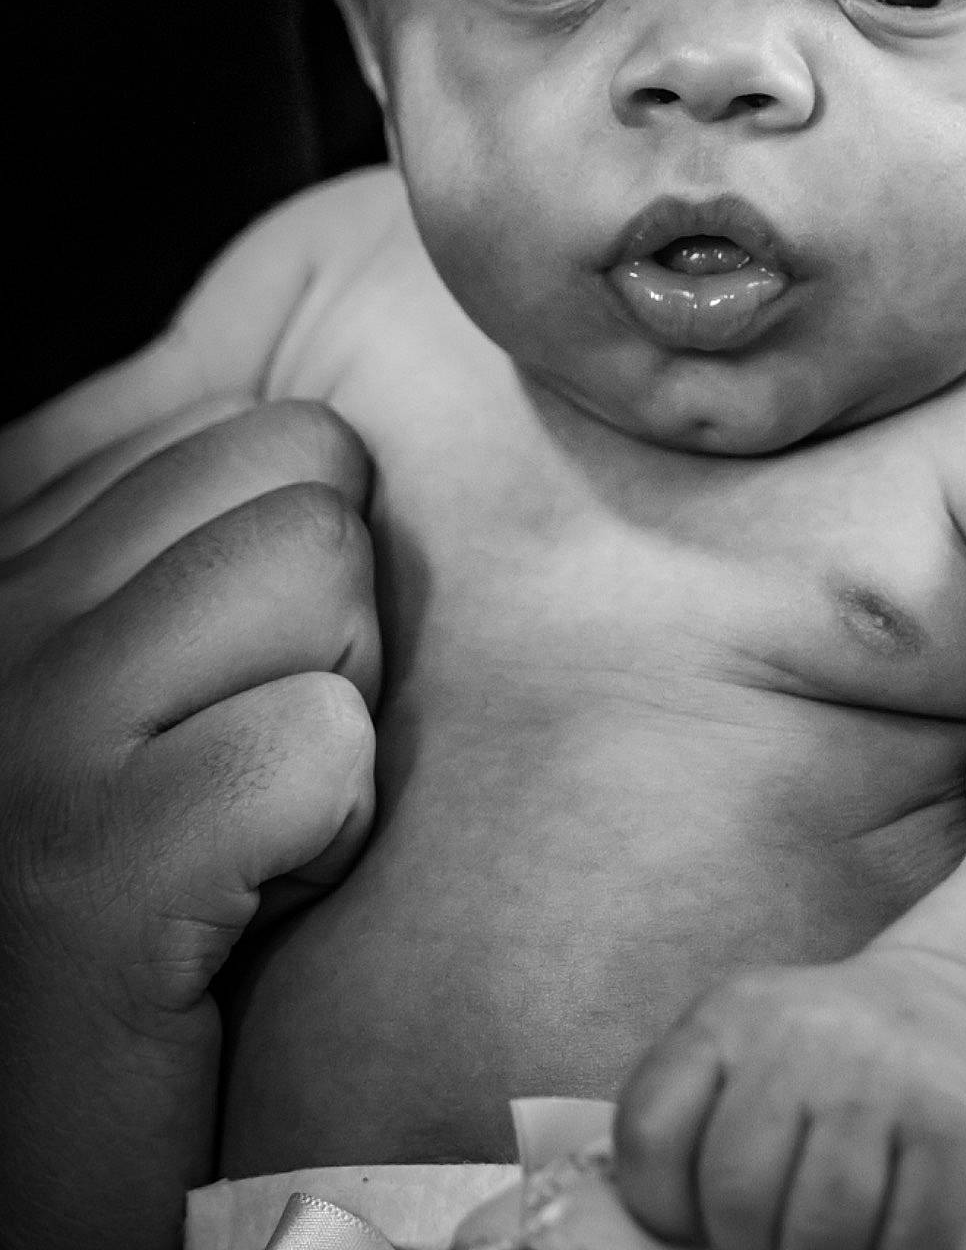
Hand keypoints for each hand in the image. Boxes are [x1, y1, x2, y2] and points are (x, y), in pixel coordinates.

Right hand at [0, 397, 380, 1249]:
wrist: (54, 1129)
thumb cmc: (144, 901)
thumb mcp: (149, 684)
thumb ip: (196, 550)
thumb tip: (329, 434)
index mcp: (12, 560)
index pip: (265, 436)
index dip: (303, 581)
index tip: (223, 709)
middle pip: (308, 483)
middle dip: (335, 628)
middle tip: (251, 765)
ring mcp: (19, 731)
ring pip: (321, 573)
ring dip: (333, 719)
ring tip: (244, 827)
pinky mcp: (81, 872)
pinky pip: (322, 744)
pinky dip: (326, 834)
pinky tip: (238, 909)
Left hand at [614, 949, 965, 1249]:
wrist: (961, 1007)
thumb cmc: (828, 1065)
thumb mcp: (746, 1060)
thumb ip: (697, 1132)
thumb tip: (669, 1245)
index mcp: (727, 1017)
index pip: (651, 1137)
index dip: (664, 1209)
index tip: (698, 1222)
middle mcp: (800, 1034)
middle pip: (736, 1196)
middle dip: (748, 1243)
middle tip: (775, 1236)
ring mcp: (881, 1077)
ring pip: (819, 1231)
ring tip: (829, 1236)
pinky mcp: (954, 1126)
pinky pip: (904, 1243)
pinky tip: (887, 1231)